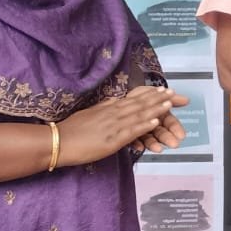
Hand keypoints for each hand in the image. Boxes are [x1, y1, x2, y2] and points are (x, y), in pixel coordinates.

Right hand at [59, 86, 181, 165]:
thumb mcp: (90, 114)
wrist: (58, 141)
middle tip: (173, 91)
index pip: (133, 99)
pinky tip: (156, 121)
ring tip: (170, 103)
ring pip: (138, 115)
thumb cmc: (71, 130)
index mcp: (108, 108)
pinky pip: (131, 131)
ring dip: (155, 108)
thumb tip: (114, 102)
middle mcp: (113, 114)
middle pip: (139, 104)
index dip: (149, 94)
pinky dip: (145, 125)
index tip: (162, 89)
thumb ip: (104, 108)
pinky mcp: (113, 139)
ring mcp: (114, 126)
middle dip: (157, 98)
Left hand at [129, 89, 190, 154]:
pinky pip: (131, 139)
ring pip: (147, 136)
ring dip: (154, 142)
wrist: (101, 107)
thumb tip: (186, 100)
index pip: (168, 121)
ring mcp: (136, 127)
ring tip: (158, 149)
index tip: (181, 135)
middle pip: (159, 129)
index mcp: (154, 109)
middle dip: (167, 136)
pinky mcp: (125, 135)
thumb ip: (168, 98)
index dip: (175, 127)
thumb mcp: (148, 92)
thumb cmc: (129, 97)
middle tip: (174, 144)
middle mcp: (147, 119)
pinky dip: (136, 143)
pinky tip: (140, 147)